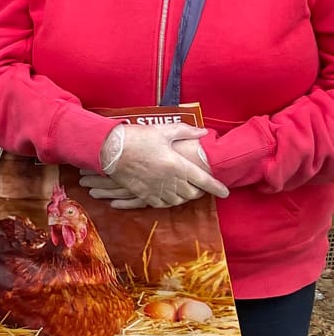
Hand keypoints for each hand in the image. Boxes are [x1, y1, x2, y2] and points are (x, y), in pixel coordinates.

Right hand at [82, 123, 226, 208]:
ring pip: (178, 200)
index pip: (204, 180)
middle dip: (199, 191)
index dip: (217, 187)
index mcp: (177, 165)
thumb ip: (185, 132)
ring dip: (184, 197)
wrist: (109, 149)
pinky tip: (169, 196)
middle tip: (200, 186)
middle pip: (192, 193)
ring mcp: (155, 188)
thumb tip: (203, 132)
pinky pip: (161, 204)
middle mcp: (169, 180)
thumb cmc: (136, 138)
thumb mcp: (163, 131)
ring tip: (186, 191)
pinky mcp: (143, 193)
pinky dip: (169, 202)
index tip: (225, 192)